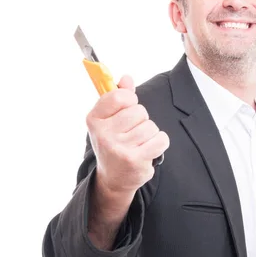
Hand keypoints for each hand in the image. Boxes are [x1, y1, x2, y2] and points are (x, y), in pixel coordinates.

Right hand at [86, 75, 168, 194]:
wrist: (113, 178)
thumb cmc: (113, 143)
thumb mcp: (109, 119)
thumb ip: (118, 97)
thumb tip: (127, 78)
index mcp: (94, 119)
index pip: (119, 96)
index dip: (129, 100)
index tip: (126, 109)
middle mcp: (103, 133)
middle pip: (139, 111)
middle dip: (141, 120)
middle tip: (131, 133)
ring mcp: (119, 148)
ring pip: (151, 126)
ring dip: (150, 133)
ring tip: (138, 143)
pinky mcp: (135, 160)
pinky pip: (161, 139)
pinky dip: (159, 143)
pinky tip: (148, 150)